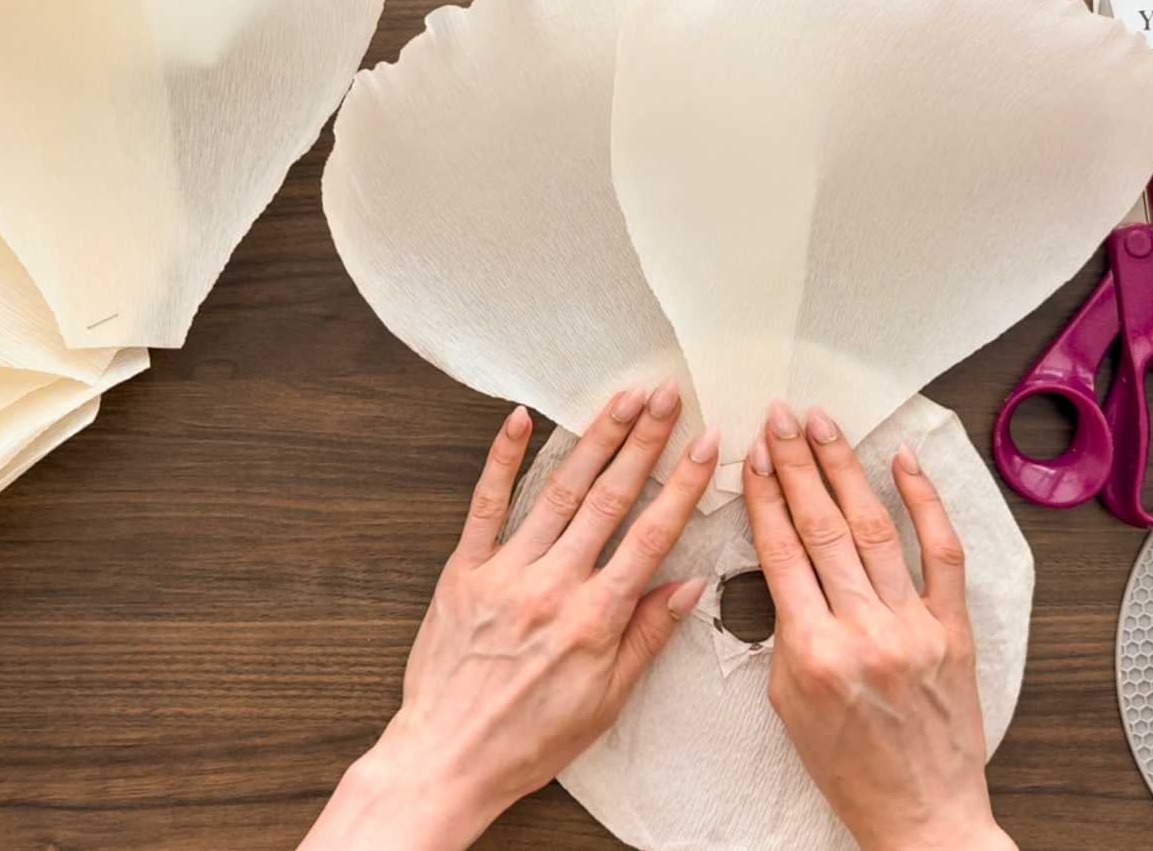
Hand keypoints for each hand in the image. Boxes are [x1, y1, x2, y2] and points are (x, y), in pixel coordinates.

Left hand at [299, 381, 718, 850]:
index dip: (682, 483)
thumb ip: (647, 637)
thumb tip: (689, 587)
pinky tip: (520, 420)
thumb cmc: (527, 740)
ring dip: (593, 440)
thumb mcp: (605, 701)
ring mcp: (505, 573)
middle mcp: (553, 586)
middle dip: (643, 441)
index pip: (652, 535)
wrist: (448, 758)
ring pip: (557, 492)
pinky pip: (485, 504)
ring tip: (620, 400)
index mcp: (595, 619)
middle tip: (666, 395)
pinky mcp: (463, 571)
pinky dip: (502, 458)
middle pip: (609, 499)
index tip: (704, 442)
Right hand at [743, 401, 1016, 850]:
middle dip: (795, 463)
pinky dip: (924, 501)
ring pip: (873, 527)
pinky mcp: (954, 630)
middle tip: (779, 416)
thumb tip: (785, 569)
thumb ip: (785, 633)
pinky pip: (941, 553)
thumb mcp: (788, 704)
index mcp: (813, 653)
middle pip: (821, 526)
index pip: (780, 551)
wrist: (921, 815)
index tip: (751, 455)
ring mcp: (913, 627)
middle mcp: (864, 632)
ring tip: (823, 425)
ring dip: (843, 467)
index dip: (763, 494)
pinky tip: (904, 462)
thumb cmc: (851, 769)